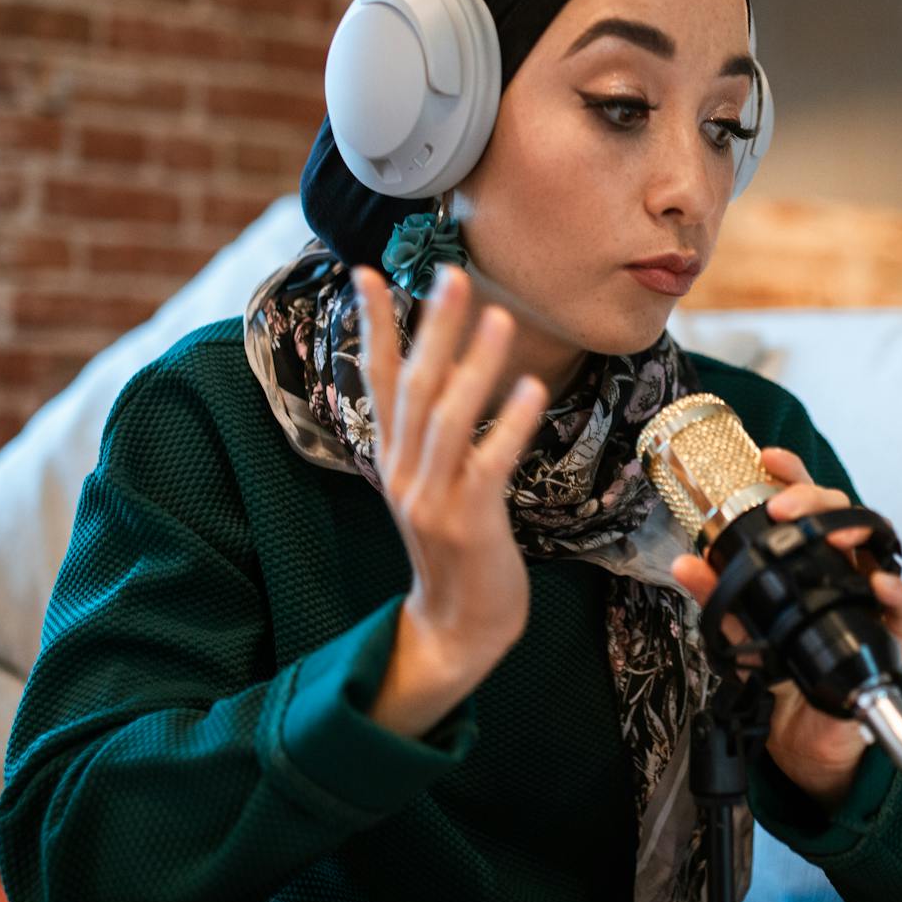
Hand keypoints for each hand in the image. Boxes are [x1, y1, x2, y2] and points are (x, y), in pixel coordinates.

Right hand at [350, 262, 549, 737]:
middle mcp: (404, 472)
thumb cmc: (457, 550)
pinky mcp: (468, 522)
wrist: (457, 630)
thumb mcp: (432, 486)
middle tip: (451, 274)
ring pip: (448, 419)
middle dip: (431, 328)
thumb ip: (432, 437)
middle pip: (416, 387)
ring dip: (474, 365)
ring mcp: (432, 498)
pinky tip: (533, 389)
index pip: (380, 380)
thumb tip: (444, 376)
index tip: (369, 272)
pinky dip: (511, 425)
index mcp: (394, 459)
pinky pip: (490, 465)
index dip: (375, 326)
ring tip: (499, 317)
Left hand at [670, 446, 901, 811]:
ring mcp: (871, 597)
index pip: (806, 504)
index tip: (768, 458)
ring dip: (854, 530)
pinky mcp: (891, 635)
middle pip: (842, 513)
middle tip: (784, 506)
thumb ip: (718, 596)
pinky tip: (876, 583)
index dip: (791, 475)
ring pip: (876, 544)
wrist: (805, 732)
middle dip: (815, 500)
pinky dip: (894, 591)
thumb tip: (686, 564)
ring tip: (830, 532)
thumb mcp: (743, 629)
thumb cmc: (784, 669)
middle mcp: (846, 567)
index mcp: (812, 557)